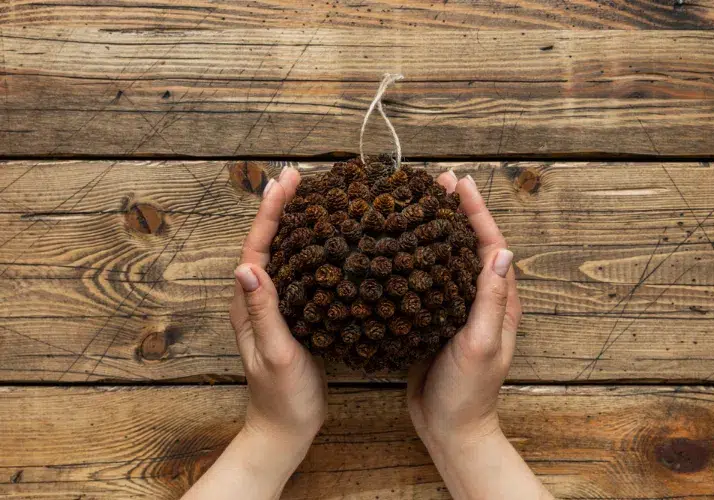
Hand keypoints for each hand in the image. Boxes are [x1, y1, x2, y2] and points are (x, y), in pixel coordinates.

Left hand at [182, 166, 326, 499]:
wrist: (286, 428)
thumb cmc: (281, 396)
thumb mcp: (275, 353)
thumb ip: (261, 312)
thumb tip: (246, 266)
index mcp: (248, 303)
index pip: (257, 245)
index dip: (271, 210)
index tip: (286, 180)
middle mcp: (257, 299)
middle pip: (268, 241)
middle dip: (281, 207)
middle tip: (299, 177)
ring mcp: (275, 307)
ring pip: (285, 254)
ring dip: (295, 224)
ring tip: (315, 199)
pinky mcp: (293, 315)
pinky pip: (300, 273)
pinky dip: (312, 250)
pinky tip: (330, 245)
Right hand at [408, 171, 551, 499]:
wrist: (448, 428)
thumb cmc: (469, 392)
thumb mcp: (481, 344)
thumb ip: (490, 300)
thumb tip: (500, 251)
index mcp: (498, 302)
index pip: (491, 244)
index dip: (477, 212)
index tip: (459, 183)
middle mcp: (479, 300)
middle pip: (470, 244)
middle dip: (457, 211)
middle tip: (435, 183)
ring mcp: (456, 309)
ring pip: (447, 259)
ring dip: (436, 230)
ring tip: (417, 205)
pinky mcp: (434, 320)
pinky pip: (428, 281)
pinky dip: (418, 259)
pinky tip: (400, 249)